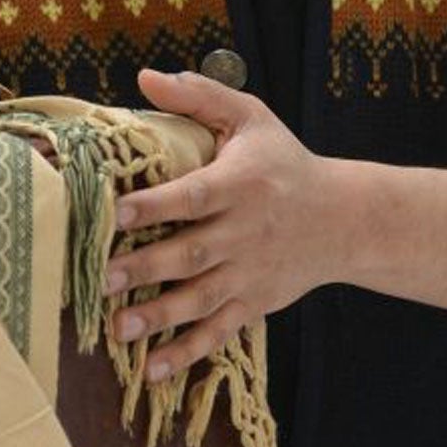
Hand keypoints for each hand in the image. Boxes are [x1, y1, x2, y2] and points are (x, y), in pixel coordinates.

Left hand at [105, 67, 343, 382]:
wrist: (343, 219)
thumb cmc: (284, 161)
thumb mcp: (250, 117)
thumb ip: (199, 96)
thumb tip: (144, 77)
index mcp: (241, 184)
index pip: (194, 196)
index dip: (156, 205)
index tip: (116, 212)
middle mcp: (245, 232)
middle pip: (191, 253)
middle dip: (145, 268)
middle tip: (102, 279)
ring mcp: (250, 273)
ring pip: (201, 298)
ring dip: (159, 316)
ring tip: (119, 327)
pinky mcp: (254, 303)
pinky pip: (219, 332)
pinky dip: (188, 353)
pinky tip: (154, 369)